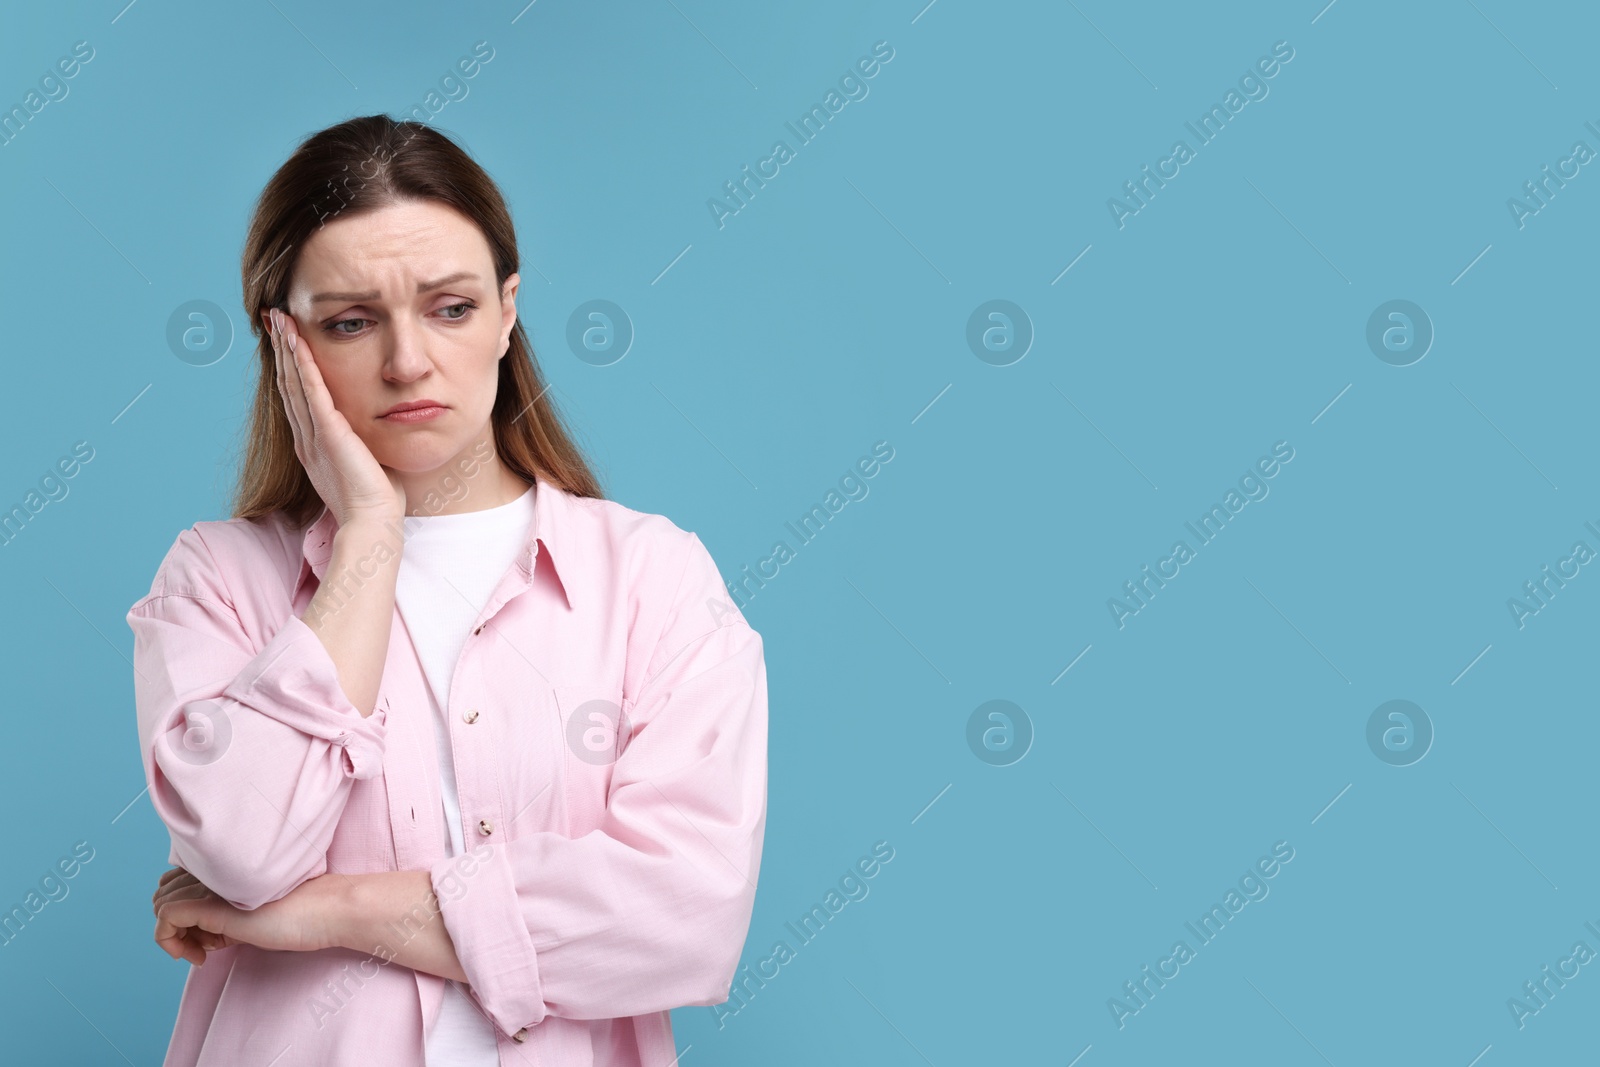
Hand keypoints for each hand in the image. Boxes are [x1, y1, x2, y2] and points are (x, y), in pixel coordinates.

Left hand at [152, 866, 343, 966]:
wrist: (324, 911)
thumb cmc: (297, 915)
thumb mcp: (251, 915)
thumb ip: (223, 917)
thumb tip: (197, 937)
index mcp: (224, 868)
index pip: (176, 883)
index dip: (182, 913)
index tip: (207, 939)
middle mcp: (214, 870)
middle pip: (164, 893)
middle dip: (175, 926)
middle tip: (204, 948)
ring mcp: (211, 885)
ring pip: (161, 906)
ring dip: (175, 937)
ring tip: (204, 953)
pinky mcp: (210, 903)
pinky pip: (165, 918)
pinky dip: (170, 942)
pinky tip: (200, 956)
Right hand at [264, 306, 406, 527]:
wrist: (373, 522)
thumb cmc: (377, 499)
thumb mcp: (366, 462)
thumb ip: (363, 442)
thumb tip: (376, 429)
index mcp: (314, 444)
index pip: (297, 395)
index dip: (288, 365)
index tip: (285, 338)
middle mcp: (307, 436)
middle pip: (288, 382)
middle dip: (281, 348)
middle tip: (273, 318)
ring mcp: (314, 434)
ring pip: (295, 382)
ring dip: (287, 348)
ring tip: (279, 319)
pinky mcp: (329, 433)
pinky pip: (312, 392)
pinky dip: (303, 365)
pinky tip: (296, 342)